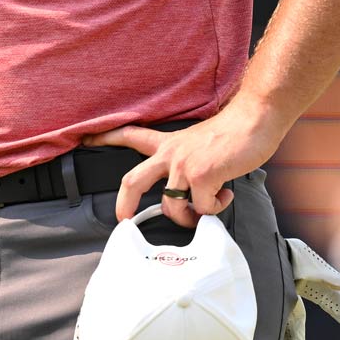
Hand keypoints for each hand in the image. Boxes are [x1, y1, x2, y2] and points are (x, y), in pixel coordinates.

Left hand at [84, 99, 289, 225]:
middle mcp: (170, 154)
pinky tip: (225, 195)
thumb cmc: (232, 134)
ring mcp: (183, 165)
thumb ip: (186, 164)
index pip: (130, 135)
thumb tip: (190, 194)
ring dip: (190, 217)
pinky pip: (202, 209)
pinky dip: (215, 209)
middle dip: (124, 203)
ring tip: (207, 208)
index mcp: (168, 144)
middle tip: (123, 219)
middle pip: (134, 180)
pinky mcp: (201, 176)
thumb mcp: (198, 144)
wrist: (254, 120)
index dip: (106, 137)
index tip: (85, 139)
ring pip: (171, 207)